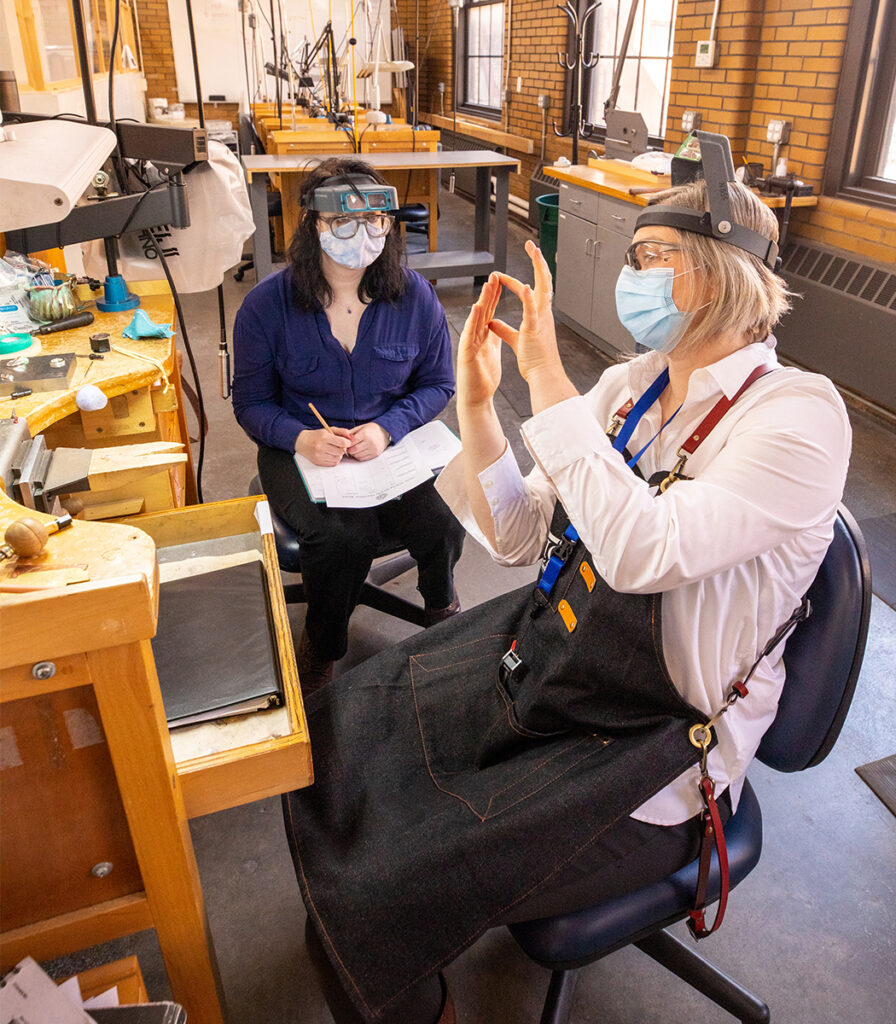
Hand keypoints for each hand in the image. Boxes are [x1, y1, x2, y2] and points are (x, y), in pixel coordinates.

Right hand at [295, 427, 353, 465]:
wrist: (302, 442)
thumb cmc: (317, 435)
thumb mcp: (328, 430)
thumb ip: (341, 431)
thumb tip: (351, 436)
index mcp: (324, 437)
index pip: (342, 442)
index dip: (347, 443)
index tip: (346, 442)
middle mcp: (321, 446)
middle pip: (341, 451)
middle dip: (342, 449)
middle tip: (339, 446)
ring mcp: (319, 455)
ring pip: (338, 458)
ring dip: (338, 455)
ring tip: (334, 450)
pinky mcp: (318, 462)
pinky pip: (333, 463)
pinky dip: (334, 459)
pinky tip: (330, 455)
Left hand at [347, 422, 389, 460]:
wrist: (385, 432)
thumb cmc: (372, 429)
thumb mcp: (361, 427)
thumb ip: (352, 432)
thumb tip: (342, 438)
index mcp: (365, 434)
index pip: (352, 442)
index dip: (347, 444)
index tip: (345, 443)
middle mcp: (370, 442)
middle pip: (354, 450)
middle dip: (349, 449)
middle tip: (349, 447)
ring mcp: (373, 449)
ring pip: (357, 455)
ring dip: (354, 453)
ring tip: (355, 448)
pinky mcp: (375, 454)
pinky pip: (363, 458)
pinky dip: (359, 456)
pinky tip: (360, 451)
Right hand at [456, 273, 502, 409]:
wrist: (476, 398)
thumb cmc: (483, 378)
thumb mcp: (491, 352)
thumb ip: (493, 338)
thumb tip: (497, 326)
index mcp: (483, 337)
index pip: (489, 312)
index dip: (494, 297)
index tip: (500, 281)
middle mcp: (475, 337)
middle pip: (483, 312)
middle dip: (488, 294)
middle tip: (494, 275)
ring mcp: (470, 345)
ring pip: (476, 319)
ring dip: (481, 302)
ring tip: (487, 286)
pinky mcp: (467, 354)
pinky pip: (470, 335)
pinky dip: (473, 321)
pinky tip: (476, 309)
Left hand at [491, 240, 562, 385]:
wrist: (543, 375)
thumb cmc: (534, 359)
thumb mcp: (515, 340)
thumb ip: (503, 329)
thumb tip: (492, 323)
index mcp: (539, 315)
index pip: (529, 291)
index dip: (516, 282)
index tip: (501, 277)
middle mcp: (543, 313)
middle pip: (543, 281)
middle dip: (538, 261)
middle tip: (531, 245)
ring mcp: (541, 319)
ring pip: (542, 288)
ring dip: (538, 268)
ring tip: (534, 251)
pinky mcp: (534, 329)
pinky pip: (533, 310)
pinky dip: (528, 297)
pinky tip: (525, 285)